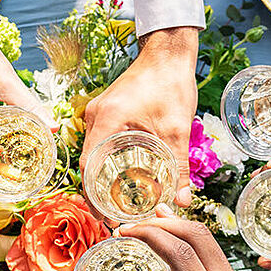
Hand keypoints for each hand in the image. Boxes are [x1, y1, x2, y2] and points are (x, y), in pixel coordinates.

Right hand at [82, 28, 199, 207]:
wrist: (169, 53)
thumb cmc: (171, 83)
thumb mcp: (177, 129)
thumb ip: (179, 167)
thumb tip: (183, 202)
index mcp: (106, 120)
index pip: (88, 167)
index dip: (94, 196)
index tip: (105, 217)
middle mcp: (96, 116)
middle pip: (88, 163)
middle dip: (97, 193)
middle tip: (112, 217)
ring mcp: (99, 112)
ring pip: (93, 154)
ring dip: (101, 178)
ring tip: (115, 203)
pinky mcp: (108, 111)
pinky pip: (100, 142)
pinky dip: (106, 162)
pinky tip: (121, 176)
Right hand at [105, 208, 270, 270]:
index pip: (179, 252)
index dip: (148, 234)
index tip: (122, 233)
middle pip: (198, 236)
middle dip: (162, 222)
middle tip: (131, 224)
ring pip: (210, 242)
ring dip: (179, 228)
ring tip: (150, 221)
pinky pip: (216, 256)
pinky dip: (192, 244)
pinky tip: (174, 244)